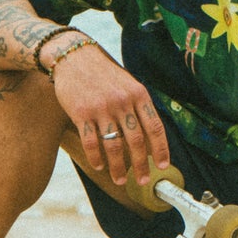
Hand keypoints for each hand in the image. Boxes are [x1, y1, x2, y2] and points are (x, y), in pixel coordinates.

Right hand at [50, 44, 169, 185]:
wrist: (75, 57)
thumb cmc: (104, 74)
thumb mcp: (128, 84)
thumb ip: (139, 106)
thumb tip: (151, 137)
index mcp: (139, 94)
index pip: (155, 127)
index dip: (161, 149)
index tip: (163, 166)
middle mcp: (123, 101)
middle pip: (136, 141)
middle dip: (141, 165)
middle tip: (143, 181)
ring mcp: (102, 108)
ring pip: (114, 145)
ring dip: (118, 167)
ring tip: (120, 180)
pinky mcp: (81, 113)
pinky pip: (91, 142)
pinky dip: (96, 158)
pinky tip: (99, 166)